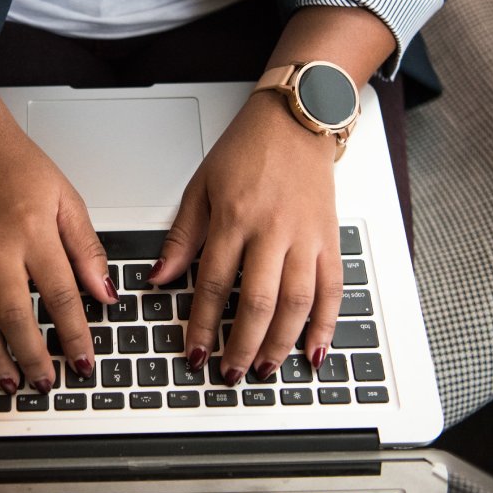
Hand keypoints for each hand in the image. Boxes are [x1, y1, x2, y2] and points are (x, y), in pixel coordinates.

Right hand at [0, 122, 117, 393]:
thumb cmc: (18, 166)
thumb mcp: (67, 199)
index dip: (74, 335)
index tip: (84, 361)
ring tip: (10, 382)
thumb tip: (106, 292)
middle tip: (45, 384)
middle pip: (15, 315)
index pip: (59, 295)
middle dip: (32, 357)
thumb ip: (87, 249)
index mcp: (34, 231)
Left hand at [149, 90, 343, 384]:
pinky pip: (333, 289)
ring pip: (296, 303)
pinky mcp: (330, 238)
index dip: (203, 323)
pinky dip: (326, 324)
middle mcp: (272, 230)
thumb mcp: (201, 186)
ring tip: (264, 369)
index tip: (195, 350)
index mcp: (234, 217)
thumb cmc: (247, 150)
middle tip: (229, 372)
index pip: (214, 283)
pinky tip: (315, 350)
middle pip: (257, 302)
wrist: (295, 120)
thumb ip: (183, 236)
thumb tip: (160, 277)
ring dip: (280, 343)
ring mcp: (306, 236)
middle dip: (241, 345)